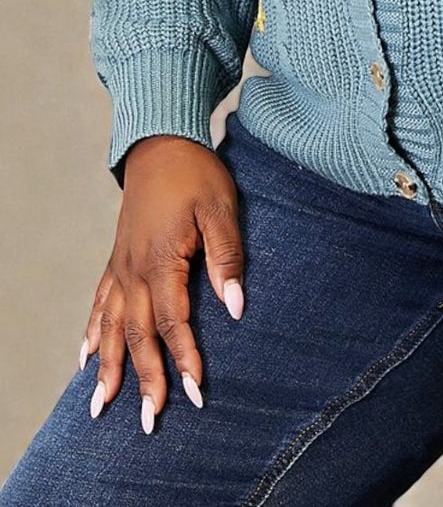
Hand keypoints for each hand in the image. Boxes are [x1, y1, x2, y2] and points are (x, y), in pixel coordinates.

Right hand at [79, 134, 246, 432]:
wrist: (161, 142)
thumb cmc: (197, 174)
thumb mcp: (222, 209)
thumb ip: (227, 257)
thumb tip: (236, 307)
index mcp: (161, 261)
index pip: (173, 322)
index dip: (185, 358)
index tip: (195, 391)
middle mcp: (134, 270)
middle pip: (138, 336)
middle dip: (144, 380)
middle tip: (150, 421)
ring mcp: (121, 266)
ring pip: (113, 327)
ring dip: (110, 368)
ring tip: (102, 408)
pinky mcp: (117, 258)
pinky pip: (100, 304)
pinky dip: (93, 333)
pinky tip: (86, 359)